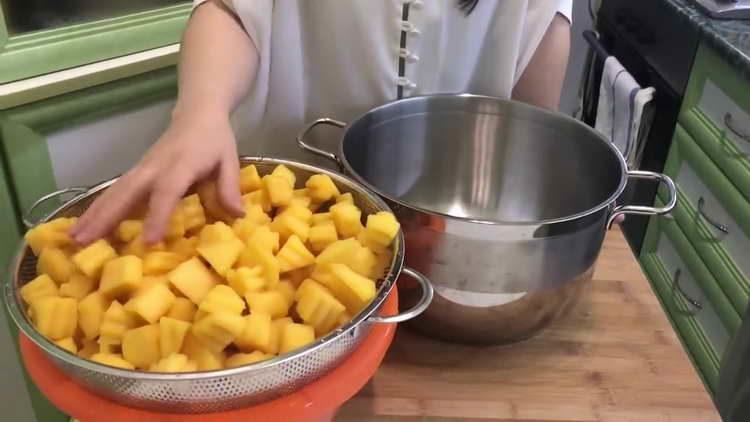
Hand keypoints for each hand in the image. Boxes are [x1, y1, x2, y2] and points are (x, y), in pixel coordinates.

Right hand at [71, 109, 243, 244]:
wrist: (197, 112)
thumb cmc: (214, 139)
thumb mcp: (229, 160)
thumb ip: (230, 187)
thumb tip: (238, 217)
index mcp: (180, 164)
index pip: (166, 191)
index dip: (157, 216)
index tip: (149, 241)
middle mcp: (155, 166)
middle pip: (127, 191)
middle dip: (107, 217)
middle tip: (86, 242)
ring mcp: (142, 167)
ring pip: (114, 191)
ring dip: (94, 214)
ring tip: (74, 238)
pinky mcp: (136, 171)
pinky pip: (115, 190)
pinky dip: (98, 207)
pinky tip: (85, 226)